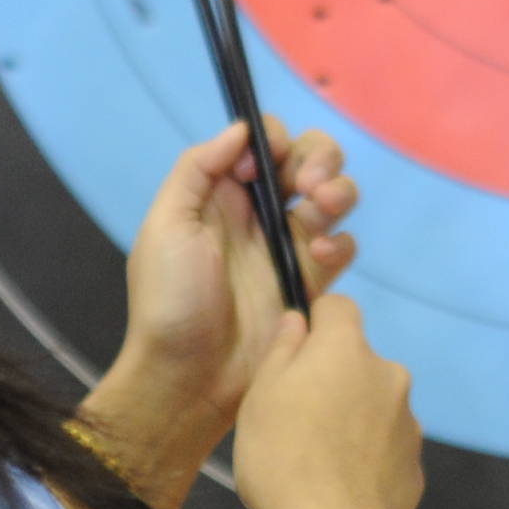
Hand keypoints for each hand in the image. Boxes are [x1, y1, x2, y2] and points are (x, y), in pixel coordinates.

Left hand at [89, 124, 357, 486]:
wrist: (188, 378)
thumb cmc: (169, 300)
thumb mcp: (166, 226)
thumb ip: (198, 168)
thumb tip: (240, 130)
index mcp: (221, 193)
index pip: (264, 143)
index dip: (274, 142)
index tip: (263, 165)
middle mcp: (259, 212)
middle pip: (309, 159)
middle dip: (320, 158)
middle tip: (310, 186)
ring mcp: (289, 246)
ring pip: (334, 197)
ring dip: (338, 191)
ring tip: (319, 211)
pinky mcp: (311, 282)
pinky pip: (342, 246)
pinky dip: (339, 242)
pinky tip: (316, 256)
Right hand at [230, 295, 424, 508]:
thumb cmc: (285, 454)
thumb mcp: (261, 395)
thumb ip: (283, 350)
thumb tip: (299, 322)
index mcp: (348, 349)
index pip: (339, 307)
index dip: (316, 323)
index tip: (296, 353)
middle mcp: (389, 375)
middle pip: (358, 362)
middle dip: (335, 380)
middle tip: (299, 420)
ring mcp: (409, 423)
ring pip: (376, 407)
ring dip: (355, 421)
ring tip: (321, 464)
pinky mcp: (416, 468)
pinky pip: (386, 451)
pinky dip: (369, 461)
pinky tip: (343, 491)